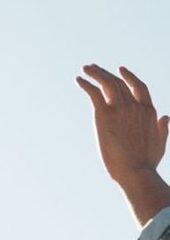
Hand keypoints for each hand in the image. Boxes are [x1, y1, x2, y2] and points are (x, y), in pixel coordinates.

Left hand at [78, 63, 169, 222]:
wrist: (135, 171)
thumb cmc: (146, 163)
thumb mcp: (161, 143)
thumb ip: (163, 129)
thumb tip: (166, 116)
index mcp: (150, 112)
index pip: (140, 87)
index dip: (130, 77)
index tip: (120, 70)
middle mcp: (136, 106)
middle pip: (120, 83)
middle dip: (106, 73)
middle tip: (94, 68)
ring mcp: (121, 109)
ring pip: (107, 83)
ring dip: (95, 73)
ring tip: (85, 69)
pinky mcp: (105, 114)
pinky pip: (94, 93)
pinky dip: (86, 84)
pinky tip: (78, 80)